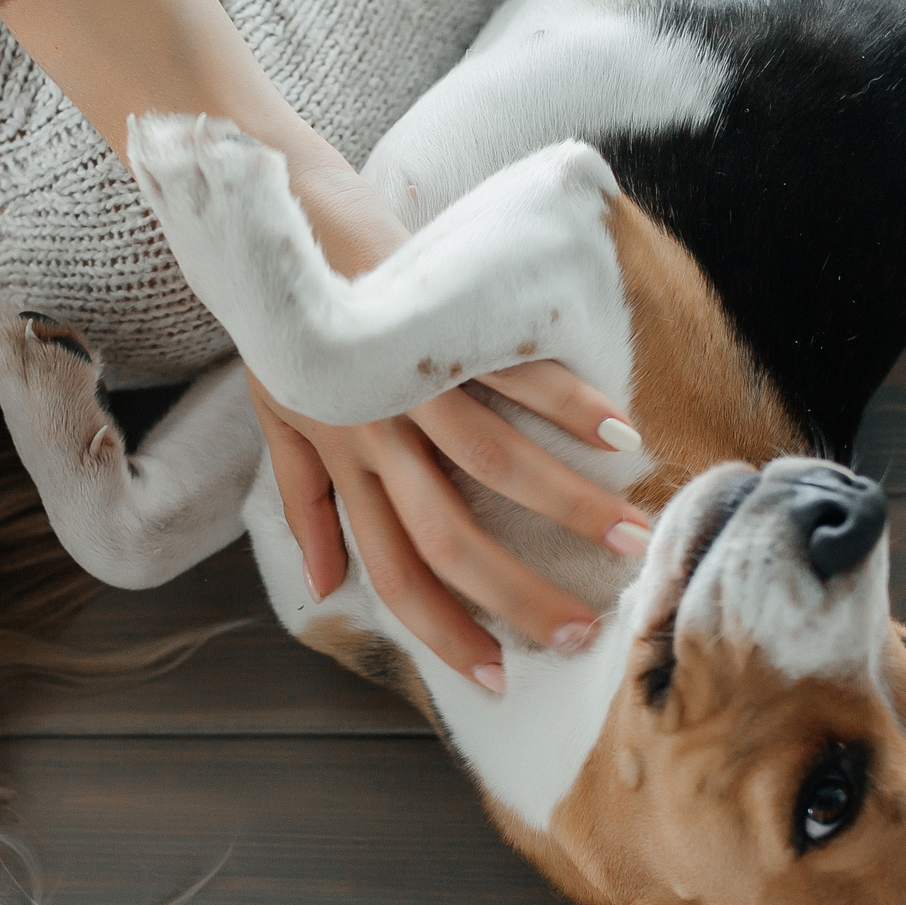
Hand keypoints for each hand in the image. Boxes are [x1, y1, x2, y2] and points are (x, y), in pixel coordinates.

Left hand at [253, 364, 653, 694]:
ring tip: (632, 538)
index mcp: (347, 468)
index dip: (446, 633)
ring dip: (568, 507)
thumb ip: (305, 505)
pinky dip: (568, 403)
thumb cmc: (283, 328)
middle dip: (519, 595)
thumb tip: (326, 585)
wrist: (273, 226)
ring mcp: (414, 384)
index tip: (497, 678)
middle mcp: (381, 439)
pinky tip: (619, 433)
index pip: (397, 574)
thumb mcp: (278, 424)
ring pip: (495, 465)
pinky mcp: (443, 328)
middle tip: (582, 632)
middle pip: (452, 540)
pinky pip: (513, 373)